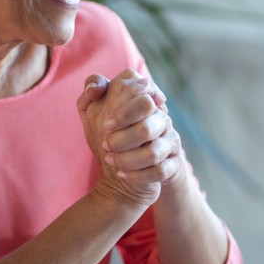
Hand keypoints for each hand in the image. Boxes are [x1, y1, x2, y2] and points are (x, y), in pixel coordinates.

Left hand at [77, 70, 183, 205]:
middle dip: (123, 137)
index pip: (142, 91)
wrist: (130, 171)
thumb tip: (95, 88)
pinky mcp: (173, 164)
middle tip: (106, 144)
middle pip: (148, 126)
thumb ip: (90, 94)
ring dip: (128, 159)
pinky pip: (160, 171)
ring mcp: (170, 141)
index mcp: (144, 100)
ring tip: (111, 160)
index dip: (123, 111)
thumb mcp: (97, 114)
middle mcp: (161, 118)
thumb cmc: (113, 136)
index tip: (107, 125)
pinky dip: (138, 175)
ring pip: (153, 151)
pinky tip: (122, 174)